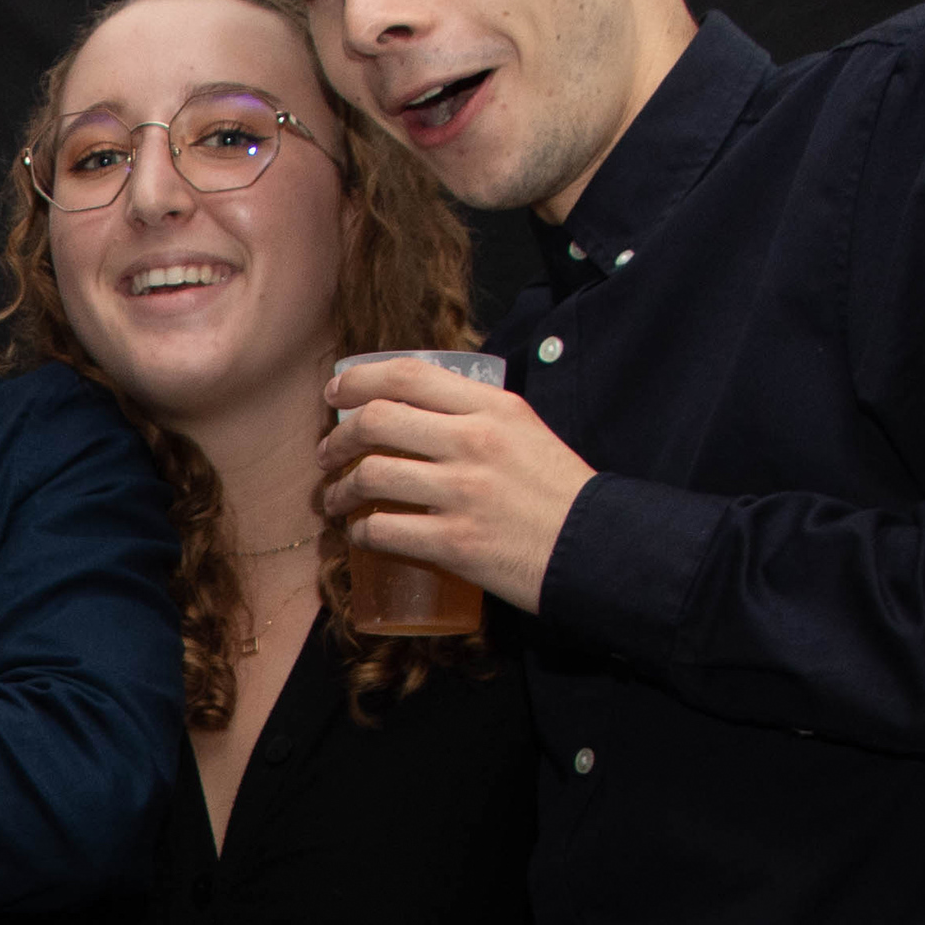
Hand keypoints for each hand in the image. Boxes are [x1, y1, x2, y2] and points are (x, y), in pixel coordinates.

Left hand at [317, 357, 594, 612]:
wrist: (595, 548)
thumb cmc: (558, 492)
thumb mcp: (526, 432)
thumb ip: (478, 416)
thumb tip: (421, 411)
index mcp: (492, 407)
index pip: (408, 375)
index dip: (358, 380)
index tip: (336, 392)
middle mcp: (473, 442)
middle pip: (375, 421)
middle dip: (337, 438)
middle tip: (328, 454)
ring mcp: (461, 492)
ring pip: (370, 476)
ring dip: (339, 489)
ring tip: (336, 499)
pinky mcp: (454, 541)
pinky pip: (382, 531)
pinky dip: (359, 533)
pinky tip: (359, 534)